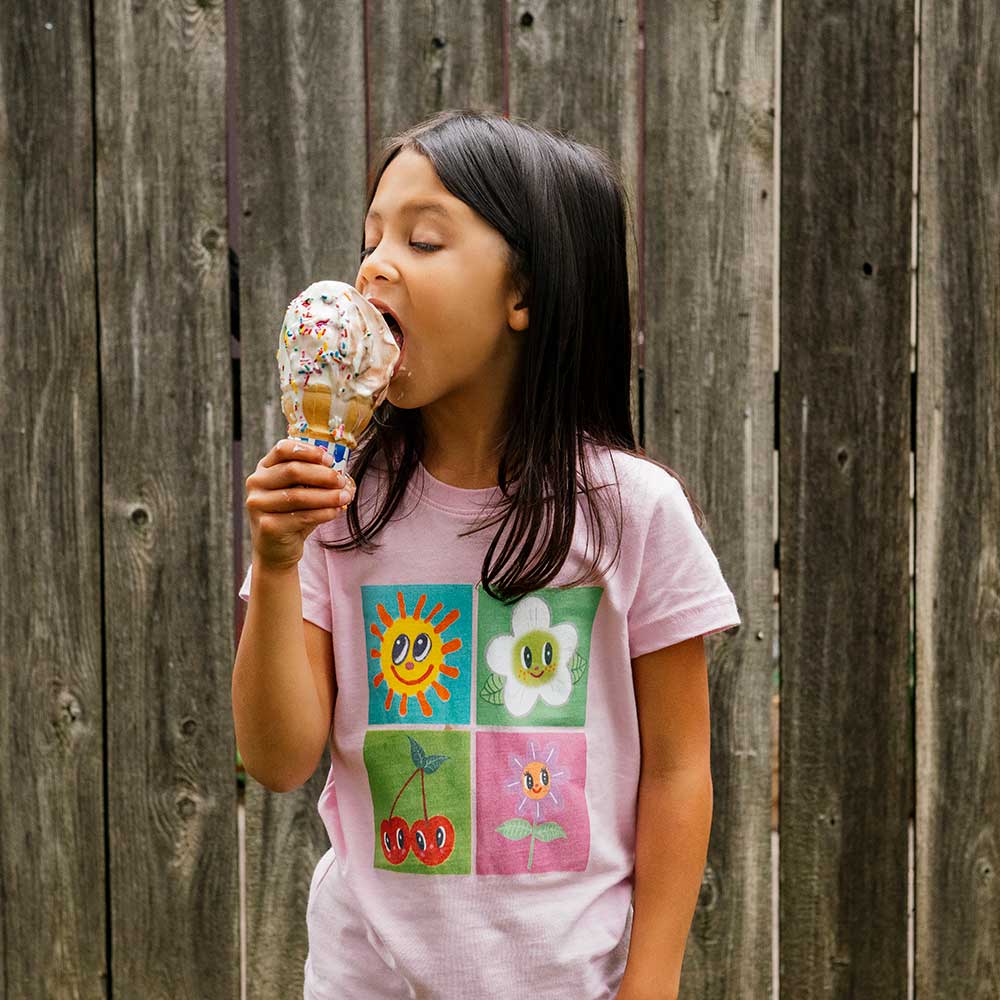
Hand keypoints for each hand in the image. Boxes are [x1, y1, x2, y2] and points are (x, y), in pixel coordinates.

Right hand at [245, 438, 355, 571]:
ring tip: (345, 497)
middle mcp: (256, 483)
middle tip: (341, 481)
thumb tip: (344, 477)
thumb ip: (316, 481)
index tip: (330, 460)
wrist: (276, 550)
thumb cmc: (292, 515)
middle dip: (323, 475)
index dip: (309, 451)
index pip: (283, 449)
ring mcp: (258, 505)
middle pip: (292, 471)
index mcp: (264, 468)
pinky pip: (301, 516)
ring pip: (298, 496)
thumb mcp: (301, 492)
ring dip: (327, 496)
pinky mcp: (267, 526)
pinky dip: (323, 513)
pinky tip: (335, 511)